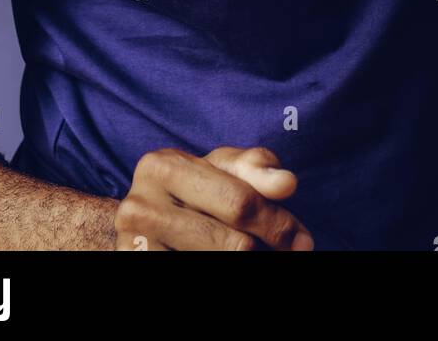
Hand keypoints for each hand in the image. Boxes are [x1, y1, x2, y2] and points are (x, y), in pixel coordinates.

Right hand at [113, 146, 314, 250]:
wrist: (141, 225)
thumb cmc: (191, 192)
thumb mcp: (219, 171)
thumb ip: (253, 170)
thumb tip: (286, 182)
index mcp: (163, 166)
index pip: (239, 202)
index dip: (277, 223)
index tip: (302, 240)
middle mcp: (140, 205)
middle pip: (233, 243)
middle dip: (267, 247)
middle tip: (291, 252)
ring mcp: (134, 244)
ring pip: (219, 262)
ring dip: (247, 261)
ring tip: (254, 250)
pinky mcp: (136, 264)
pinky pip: (193, 271)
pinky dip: (217, 266)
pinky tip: (220, 257)